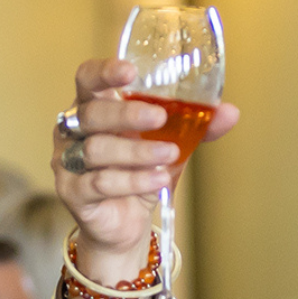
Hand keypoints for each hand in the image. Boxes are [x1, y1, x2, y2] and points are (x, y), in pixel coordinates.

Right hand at [53, 59, 240, 274]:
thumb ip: (196, 128)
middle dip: (127, 114)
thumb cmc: (140, 175)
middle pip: (92, 114)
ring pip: (97, 150)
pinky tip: (158, 180)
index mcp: (92, 108)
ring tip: (169, 156)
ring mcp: (67, 162)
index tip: (130, 72)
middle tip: (159, 117)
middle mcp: (72, 131)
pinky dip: (133, 180)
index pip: (87, 79)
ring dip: (137, 152)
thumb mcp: (170, 147)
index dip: (104, 72)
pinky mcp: (72, 192)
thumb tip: (230, 112)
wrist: (124, 226)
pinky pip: (101, 183)